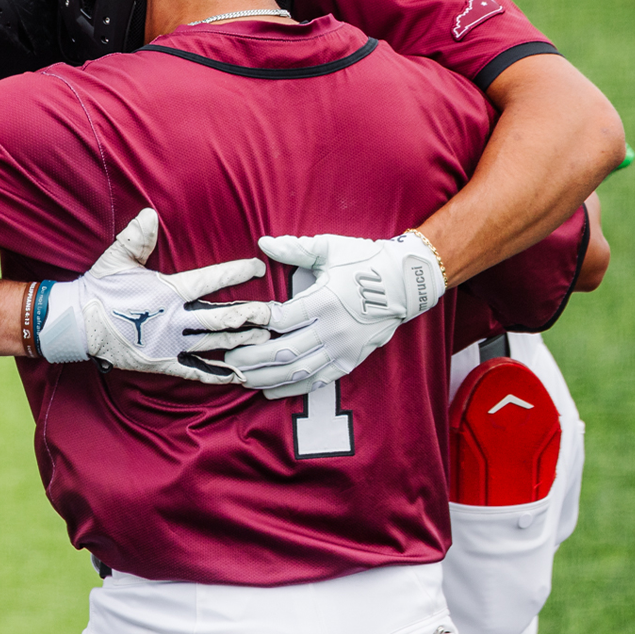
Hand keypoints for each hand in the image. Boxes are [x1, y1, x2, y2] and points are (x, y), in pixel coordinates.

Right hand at [39, 209, 270, 383]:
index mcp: (167, 291)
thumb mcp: (117, 258)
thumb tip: (151, 214)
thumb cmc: (99, 287)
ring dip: (241, 341)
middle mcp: (173, 319)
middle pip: (220, 318)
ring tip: (265, 338)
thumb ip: (137, 237)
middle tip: (275, 313)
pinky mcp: (163, 362)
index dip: (235, 273)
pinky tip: (240, 376)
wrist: (79, 323)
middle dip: (249, 315)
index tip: (257, 268)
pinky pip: (196, 371)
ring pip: (214, 344)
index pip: (209, 280)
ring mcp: (170, 343)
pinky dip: (218, 374)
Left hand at [223, 232, 444, 397]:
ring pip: (298, 372)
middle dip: (252, 358)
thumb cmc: (365, 261)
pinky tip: (269, 391)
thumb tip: (263, 242)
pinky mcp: (349, 361)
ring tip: (242, 378)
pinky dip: (292, 388)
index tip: (237, 324)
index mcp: (325, 300)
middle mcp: (333, 329)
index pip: (282, 318)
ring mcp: (342, 349)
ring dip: (267, 378)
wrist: (406, 283)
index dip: (256, 323)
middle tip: (228, 358)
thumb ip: (295, 248)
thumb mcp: (330, 248)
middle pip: (284, 351)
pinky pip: (317, 381)